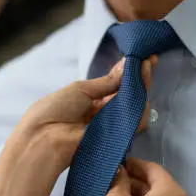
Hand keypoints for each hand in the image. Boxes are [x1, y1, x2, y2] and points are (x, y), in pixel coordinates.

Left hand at [3, 55, 157, 182]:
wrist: (45, 138)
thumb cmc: (55, 109)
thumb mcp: (80, 88)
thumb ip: (106, 82)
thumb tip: (126, 67)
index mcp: (90, 99)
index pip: (115, 84)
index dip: (129, 72)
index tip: (144, 58)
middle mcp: (103, 112)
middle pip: (128, 94)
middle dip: (140, 76)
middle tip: (150, 61)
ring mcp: (111, 125)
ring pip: (134, 106)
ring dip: (142, 87)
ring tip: (146, 71)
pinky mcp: (118, 138)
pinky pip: (133, 123)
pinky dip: (139, 107)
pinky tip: (141, 91)